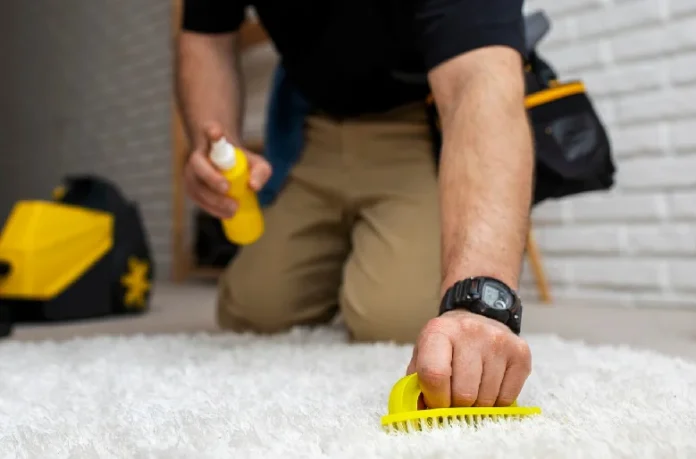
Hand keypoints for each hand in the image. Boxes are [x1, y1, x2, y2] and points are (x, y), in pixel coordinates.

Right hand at [184, 123, 271, 218]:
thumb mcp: (257, 163)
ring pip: (195, 184)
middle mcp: (198, 154)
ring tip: (233, 209)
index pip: (209, 130)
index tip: (217, 133)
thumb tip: (254, 186)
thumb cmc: (242, 163)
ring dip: (212, 199)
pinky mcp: (191, 187)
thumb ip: (261, 171)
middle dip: (211, 178)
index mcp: (213, 141)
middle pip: (198, 164)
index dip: (212, 131)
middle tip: (228, 189)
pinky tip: (225, 215)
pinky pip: (197, 198)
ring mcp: (191, 171)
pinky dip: (210, 208)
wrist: (226, 166)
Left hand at [406, 310, 531, 408]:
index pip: (435, 375)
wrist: (477, 316)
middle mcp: (470, 331)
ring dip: (477, 404)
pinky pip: (508, 397)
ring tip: (472, 389)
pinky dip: (497, 402)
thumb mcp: (423, 356)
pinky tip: (489, 386)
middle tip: (455, 398)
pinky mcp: (520, 352)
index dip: (435, 399)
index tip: (437, 403)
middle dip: (457, 405)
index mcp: (439, 331)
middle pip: (464, 393)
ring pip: (487, 399)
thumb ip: (416, 385)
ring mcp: (498, 340)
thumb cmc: (446, 345)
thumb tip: (420, 416)